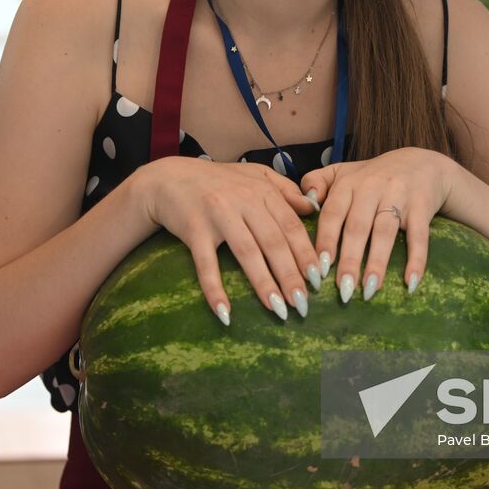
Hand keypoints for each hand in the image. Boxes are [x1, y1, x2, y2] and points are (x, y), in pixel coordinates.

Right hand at [135, 157, 320, 325]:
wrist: (169, 178)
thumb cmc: (217, 180)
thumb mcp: (254, 175)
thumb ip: (284, 190)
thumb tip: (312, 209)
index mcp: (261, 190)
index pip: (291, 225)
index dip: (306, 253)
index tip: (319, 279)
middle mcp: (243, 201)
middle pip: (273, 242)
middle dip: (291, 275)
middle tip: (304, 304)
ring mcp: (218, 215)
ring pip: (247, 253)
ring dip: (264, 284)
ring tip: (279, 309)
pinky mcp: (194, 230)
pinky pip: (206, 264)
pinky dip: (215, 289)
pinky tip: (225, 313)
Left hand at [298, 147, 456, 302]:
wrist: (421, 163)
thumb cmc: (373, 176)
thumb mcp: (343, 172)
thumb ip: (316, 183)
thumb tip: (303, 205)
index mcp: (348, 183)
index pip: (332, 214)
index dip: (326, 241)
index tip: (319, 268)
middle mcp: (371, 188)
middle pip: (357, 227)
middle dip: (350, 259)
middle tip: (343, 289)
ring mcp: (398, 196)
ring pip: (385, 232)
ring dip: (377, 262)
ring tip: (370, 290)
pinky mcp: (422, 206)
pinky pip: (419, 235)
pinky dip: (416, 259)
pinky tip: (410, 282)